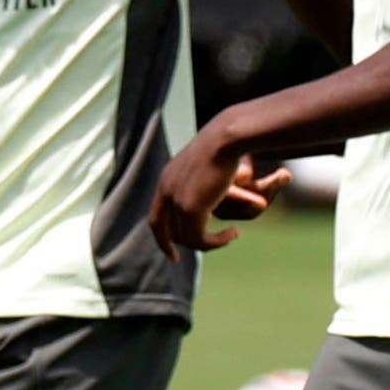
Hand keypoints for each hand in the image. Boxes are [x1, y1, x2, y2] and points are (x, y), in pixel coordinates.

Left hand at [151, 130, 287, 257]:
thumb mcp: (210, 161)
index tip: (173, 251)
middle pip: (164, 231)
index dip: (163, 237)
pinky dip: (216, 242)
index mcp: (166, 180)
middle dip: (184, 244)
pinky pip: (200, 238)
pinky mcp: (191, 208)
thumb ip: (205, 177)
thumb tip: (214, 188)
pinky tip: (233, 233)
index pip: (156, 218)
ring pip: (185, 238)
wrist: (226, 137)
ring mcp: (176, 201)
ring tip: (231, 235)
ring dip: (208, 243)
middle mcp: (166, 192)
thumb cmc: (225, 144)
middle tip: (210, 245)